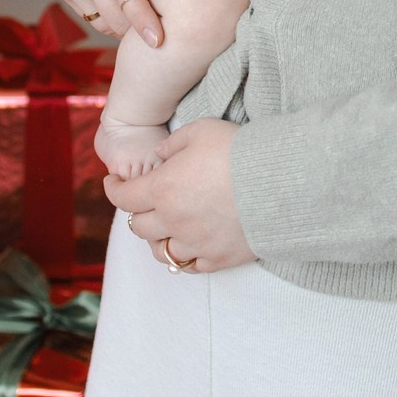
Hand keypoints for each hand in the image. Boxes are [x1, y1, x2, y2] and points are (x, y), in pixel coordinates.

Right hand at [13, 0, 197, 43]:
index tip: (159, 40)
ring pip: (102, 22)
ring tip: (147, 20)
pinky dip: (107, 19)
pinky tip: (123, 9)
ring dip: (124, 26)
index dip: (143, 20)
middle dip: (141, 28)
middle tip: (169, 26)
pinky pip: (88, 16)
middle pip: (117, 18)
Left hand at [107, 119, 253, 269]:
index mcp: (162, 189)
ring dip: (158, 239)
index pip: (122, 197)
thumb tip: (159, 156)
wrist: (283, 181)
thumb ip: (173, 144)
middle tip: (144, 202)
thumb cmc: (241, 150)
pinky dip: (185, 255)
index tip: (113, 182)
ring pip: (161, 252)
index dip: (113, 188)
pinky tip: (190, 244)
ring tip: (165, 228)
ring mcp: (196, 243)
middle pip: (138, 227)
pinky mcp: (219, 257)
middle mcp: (173, 221)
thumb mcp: (201, 131)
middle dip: (136, 212)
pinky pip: (191, 265)